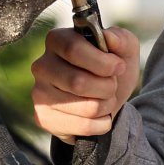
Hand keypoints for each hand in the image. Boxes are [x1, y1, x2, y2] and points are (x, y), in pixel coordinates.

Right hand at [30, 26, 139, 142]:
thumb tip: (109, 38)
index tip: (118, 67)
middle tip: (112, 86)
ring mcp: (40, 93)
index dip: (102, 62)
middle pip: (78, 82)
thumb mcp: (124, 51)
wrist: (105, 100)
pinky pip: (82, 126)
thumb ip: (121, 39)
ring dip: (106, 105)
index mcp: (57, 41)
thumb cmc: (110, 71)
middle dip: (107, 87)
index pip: (73, 49)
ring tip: (106, 100)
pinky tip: (99, 116)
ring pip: (84, 106)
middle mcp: (42, 66)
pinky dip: (101, 123)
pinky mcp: (43, 117)